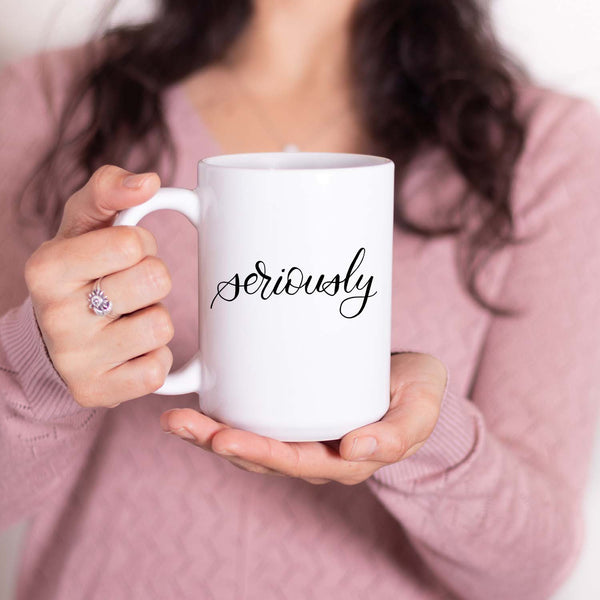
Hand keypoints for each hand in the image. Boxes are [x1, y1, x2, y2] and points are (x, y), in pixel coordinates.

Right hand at [25, 165, 174, 407]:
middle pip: (154, 280)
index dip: (140, 244)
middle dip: (152, 278)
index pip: (130, 242)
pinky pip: (157, 370)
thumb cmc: (79, 271)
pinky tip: (130, 350)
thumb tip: (149, 182)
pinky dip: (154, 357)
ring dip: (155, 319)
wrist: (54, 338)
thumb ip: (110, 190)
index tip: (122, 254)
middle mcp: (55, 316)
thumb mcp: (83, 223)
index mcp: (47, 268)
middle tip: (129, 287)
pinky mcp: (98, 392)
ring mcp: (76, 360)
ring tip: (129, 318)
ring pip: (161, 326)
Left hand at [160, 352, 446, 484]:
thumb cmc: (417, 391)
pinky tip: (198, 401)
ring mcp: (302, 437)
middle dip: (218, 443)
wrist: (411, 379)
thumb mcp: (422, 407)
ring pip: (251, 443)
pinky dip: (223, 417)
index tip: (224, 436)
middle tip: (183, 424)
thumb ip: (400, 432)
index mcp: (346, 460)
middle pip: (262, 457)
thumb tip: (356, 447)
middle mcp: (318, 454)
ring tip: (175, 419)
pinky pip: (255, 423)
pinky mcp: (293, 415)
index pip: (295, 464)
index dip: (258, 453)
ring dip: (210, 433)